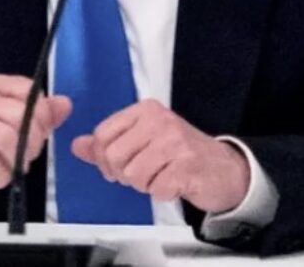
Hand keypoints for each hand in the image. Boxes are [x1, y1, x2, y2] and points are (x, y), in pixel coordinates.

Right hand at [0, 73, 72, 209]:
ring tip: (12, 168)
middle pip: (20, 115)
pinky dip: (2, 175)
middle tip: (25, 156)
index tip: (35, 132)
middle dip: (32, 142)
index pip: (28, 91)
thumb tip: (66, 103)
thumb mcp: (19, 128)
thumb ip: (43, 115)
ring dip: (17, 161)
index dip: (41, 116)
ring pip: (6, 138)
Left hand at [70, 99, 248, 212]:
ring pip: (133, 175)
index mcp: (144, 111)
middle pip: (115, 156)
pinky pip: (155, 189)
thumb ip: (108, 144)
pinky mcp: (187, 166)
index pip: (103, 134)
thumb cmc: (182, 155)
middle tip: (142, 175)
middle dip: (123, 174)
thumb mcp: (143, 141)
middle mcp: (159, 121)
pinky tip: (174, 183)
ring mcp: (175, 142)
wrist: (226, 170)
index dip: (103, 158)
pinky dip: (162, 193)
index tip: (115, 167)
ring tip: (160, 177)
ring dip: (144, 185)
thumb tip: (77, 145)